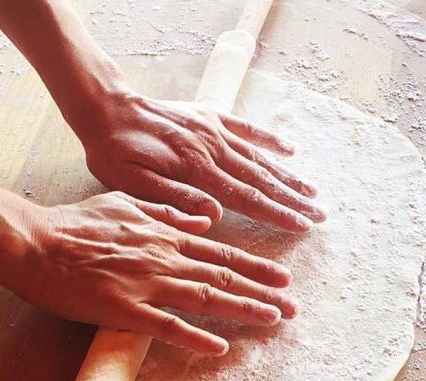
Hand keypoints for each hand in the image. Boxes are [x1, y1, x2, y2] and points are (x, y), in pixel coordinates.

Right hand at [11, 193, 296, 354]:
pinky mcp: (123, 309)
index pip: (219, 251)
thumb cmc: (74, 223)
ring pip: (205, 297)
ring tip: (273, 318)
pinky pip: (166, 326)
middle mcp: (162, 257)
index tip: (282, 276)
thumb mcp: (124, 203)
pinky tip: (220, 346)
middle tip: (293, 305)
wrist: (35, 241)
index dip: (254, 266)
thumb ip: (166, 212)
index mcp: (162, 235)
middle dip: (262, 290)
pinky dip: (195, 336)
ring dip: (242, 309)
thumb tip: (203, 220)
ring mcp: (145, 283)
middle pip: (222, 275)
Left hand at [72, 91, 325, 232]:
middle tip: (319, 216)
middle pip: (261, 180)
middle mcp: (212, 149)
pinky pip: (246, 130)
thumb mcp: (132, 185)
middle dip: (292, 200)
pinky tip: (289, 150)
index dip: (276, 215)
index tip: (301, 226)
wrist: (105, 108)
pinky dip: (269, 140)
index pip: (246, 199)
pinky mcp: (208, 117)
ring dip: (287, 176)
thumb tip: (214, 216)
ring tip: (312, 192)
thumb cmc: (114, 152)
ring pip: (259, 158)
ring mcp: (213, 131)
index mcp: (196, 171)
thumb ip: (173, 200)